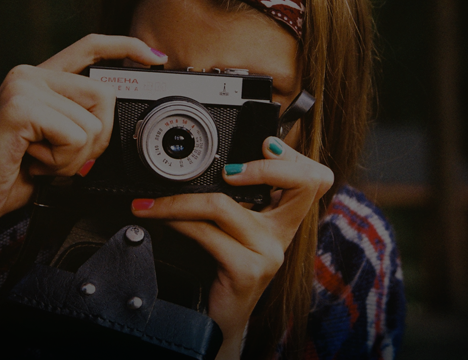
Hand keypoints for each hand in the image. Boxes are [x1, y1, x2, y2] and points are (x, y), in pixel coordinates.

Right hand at [0, 34, 167, 232]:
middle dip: (97, 138)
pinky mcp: (20, 106)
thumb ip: (81, 120)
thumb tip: (115, 113)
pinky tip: (33, 162)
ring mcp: (24, 86)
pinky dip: (61, 161)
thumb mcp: (58, 141)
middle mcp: (32, 74)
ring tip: (42, 160)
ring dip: (74, 156)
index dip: (126, 47)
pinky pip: (73, 136)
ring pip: (91, 122)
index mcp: (42, 78)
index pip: (90, 47)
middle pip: (104, 95)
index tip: (155, 58)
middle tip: (63, 158)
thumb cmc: (15, 172)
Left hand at [130, 136, 333, 358]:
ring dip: (180, 199)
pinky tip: (160, 219)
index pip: (313, 178)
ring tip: (154, 202)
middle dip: (267, 166)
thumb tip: (207, 160)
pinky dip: (177, 221)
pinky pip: (206, 233)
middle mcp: (282, 234)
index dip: (293, 156)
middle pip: (304, 182)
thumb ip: (233, 198)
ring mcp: (268, 253)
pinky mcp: (247, 270)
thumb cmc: (220, 270)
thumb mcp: (231, 229)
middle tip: (227, 168)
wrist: (214, 323)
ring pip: (226, 205)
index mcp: (283, 218)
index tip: (263, 144)